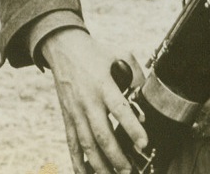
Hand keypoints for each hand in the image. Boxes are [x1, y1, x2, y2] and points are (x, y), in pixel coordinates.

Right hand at [40, 28, 147, 173]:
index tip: (144, 144)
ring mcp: (75, 111)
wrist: (63, 47)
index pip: (119, 109)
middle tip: (129, 171)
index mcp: (103, 84)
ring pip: (87, 144)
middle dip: (116, 156)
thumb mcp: (120, 55)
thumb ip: (136, 75)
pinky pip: (72, 144)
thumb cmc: (96, 53)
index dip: (132, 127)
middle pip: (101, 134)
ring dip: (100, 165)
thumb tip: (146, 98)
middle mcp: (87, 101)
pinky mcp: (67, 117)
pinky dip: (78, 162)